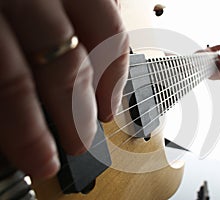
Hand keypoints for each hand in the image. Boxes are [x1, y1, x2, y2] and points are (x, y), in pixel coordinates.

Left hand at [0, 0, 128, 179]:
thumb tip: (5, 123)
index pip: (12, 81)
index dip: (30, 130)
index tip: (43, 159)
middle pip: (64, 62)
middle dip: (77, 112)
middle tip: (81, 139)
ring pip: (102, 31)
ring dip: (109, 78)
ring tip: (108, 107)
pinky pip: (107, 4)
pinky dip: (113, 38)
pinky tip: (110, 60)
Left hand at [195, 44, 219, 79]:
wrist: (196, 63)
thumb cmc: (199, 57)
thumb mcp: (209, 50)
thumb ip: (217, 47)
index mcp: (214, 63)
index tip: (216, 56)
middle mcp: (216, 69)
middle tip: (216, 60)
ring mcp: (218, 73)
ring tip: (217, 63)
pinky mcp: (219, 77)